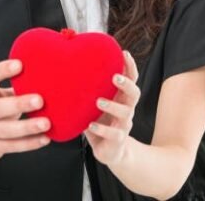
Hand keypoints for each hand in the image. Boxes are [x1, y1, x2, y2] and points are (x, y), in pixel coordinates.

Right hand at [0, 59, 50, 162]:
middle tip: (39, 100)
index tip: (20, 64)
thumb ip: (15, 86)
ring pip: (6, 130)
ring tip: (46, 123)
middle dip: (19, 104)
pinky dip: (30, 143)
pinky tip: (45, 138)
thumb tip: (45, 76)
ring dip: (28, 127)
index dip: (2, 70)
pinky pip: (12, 146)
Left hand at [84, 51, 140, 165]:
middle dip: (126, 84)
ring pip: (125, 113)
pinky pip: (114, 134)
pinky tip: (90, 126)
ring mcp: (124, 125)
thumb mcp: (94, 104)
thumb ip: (89, 89)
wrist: (110, 151)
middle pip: (134, 94)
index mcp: (122, 98)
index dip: (130, 66)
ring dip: (112, 105)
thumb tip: (70, 64)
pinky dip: (102, 129)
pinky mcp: (118, 140)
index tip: (124, 53)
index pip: (131, 79)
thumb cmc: (100, 121)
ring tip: (98, 101)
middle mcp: (127, 109)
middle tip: (115, 77)